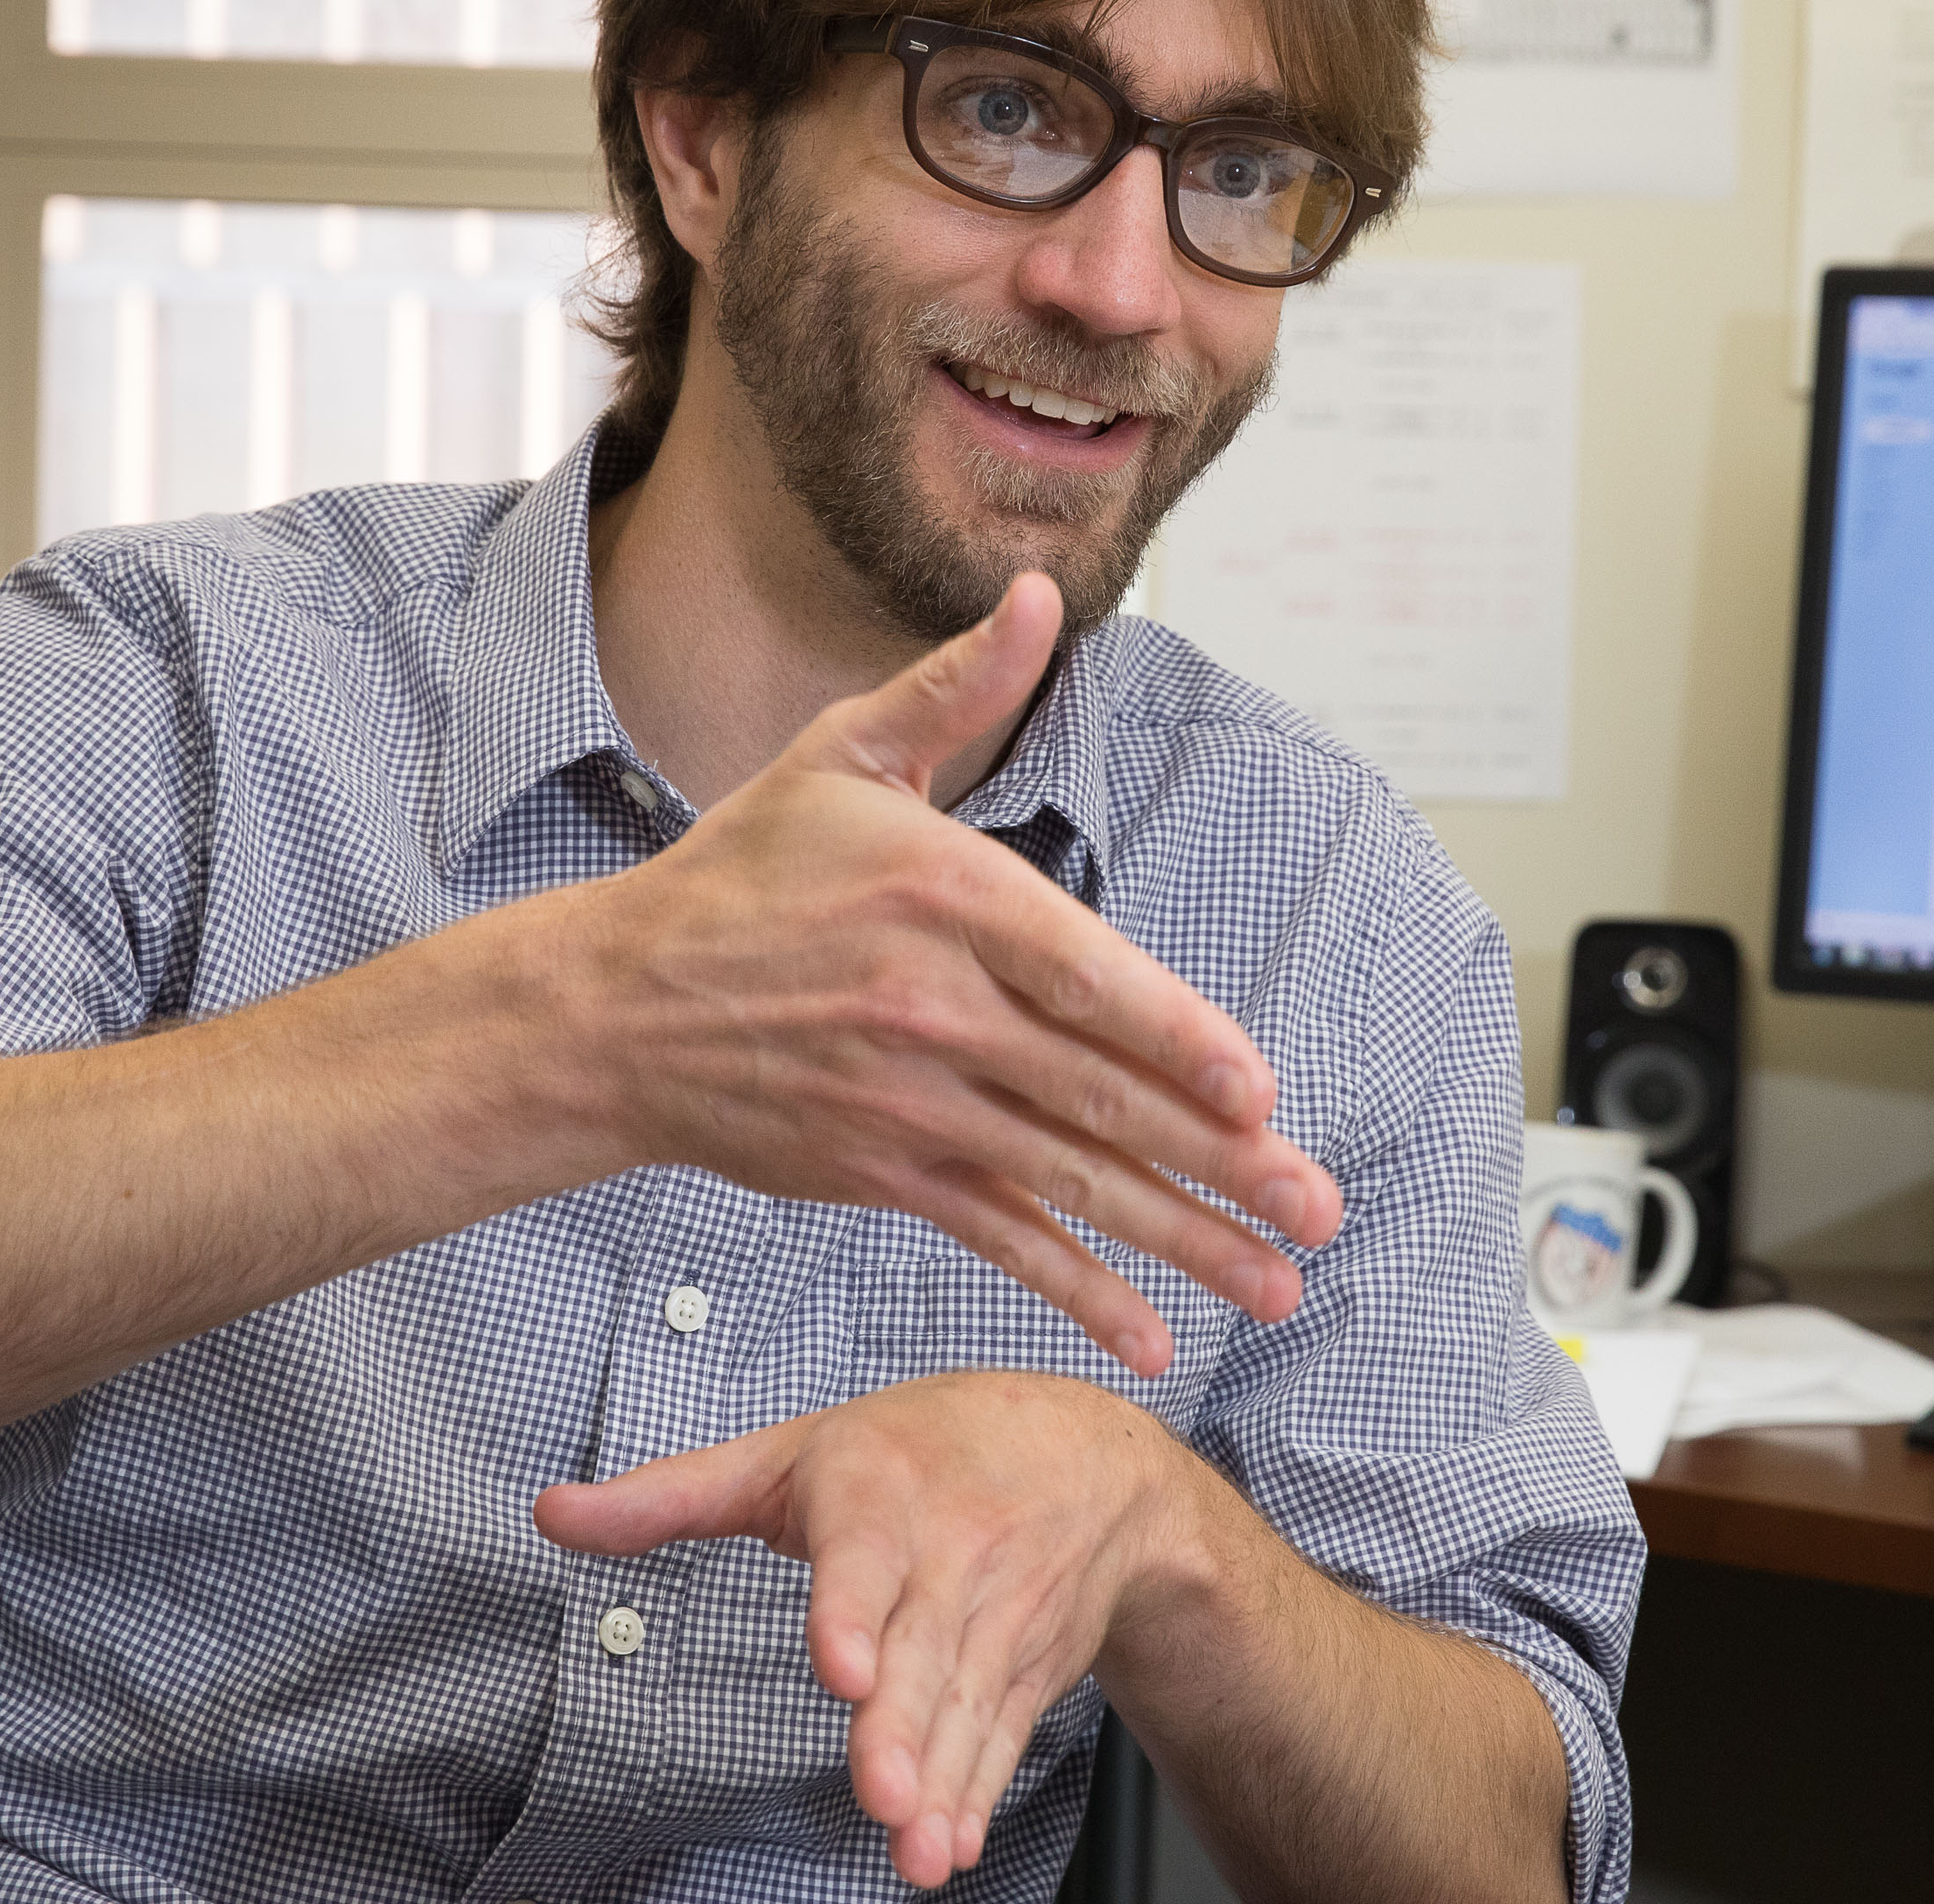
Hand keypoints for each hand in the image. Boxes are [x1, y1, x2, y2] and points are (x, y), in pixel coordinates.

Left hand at [538, 1374, 1201, 1888]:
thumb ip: (669, 1493)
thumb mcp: (790, 1450)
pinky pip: (1001, 1736)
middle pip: (921, 1653)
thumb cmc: (922, 1446)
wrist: (1089, 1455)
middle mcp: (947, 1556)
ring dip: (942, 1786)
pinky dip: (978, 1794)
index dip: (852, 1616)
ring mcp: (995, 1618)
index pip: (863, 1559)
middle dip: (904, 1730)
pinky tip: (952, 1846)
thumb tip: (549, 1512)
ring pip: (964, 1708)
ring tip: (917, 1853)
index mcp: (877, 1494)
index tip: (845, 1672)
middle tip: (882, 1797)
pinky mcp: (1027, 1667)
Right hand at [557, 574, 1340, 1375]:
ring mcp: (908, 1102)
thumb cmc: (742, 873)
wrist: (615, 1005)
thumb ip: (959, 689)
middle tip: (1318, 1206)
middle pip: (1097, 1094)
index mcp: (944, 897)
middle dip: (1220, 1162)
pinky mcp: (883, 1170)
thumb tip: (1036, 598)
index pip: (1083, 976)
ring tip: (1275, 1281)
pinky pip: (997, 1237)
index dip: (1174, 1038)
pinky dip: (1075, 1290)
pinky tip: (1149, 1335)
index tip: (1257, 1091)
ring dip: (1180, 1238)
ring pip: (1067, 1179)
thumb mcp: (845, 755)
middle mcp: (934, 1009)